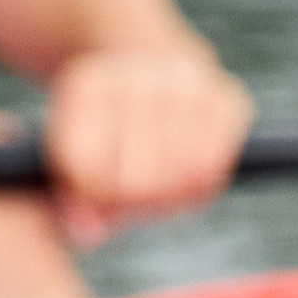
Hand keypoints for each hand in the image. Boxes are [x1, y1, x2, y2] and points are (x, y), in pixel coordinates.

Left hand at [40, 36, 249, 235]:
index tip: (100, 197)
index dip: (95, 199)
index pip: (88, 169)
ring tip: (160, 191)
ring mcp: (186, 83)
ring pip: (178, 177)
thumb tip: (90, 232)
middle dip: (137, 204)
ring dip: (169, 200)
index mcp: (88, 87)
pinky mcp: (227, 96)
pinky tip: (188, 181)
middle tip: (137, 199)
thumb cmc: (107, 128)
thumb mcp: (73, 156)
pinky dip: (201, 188)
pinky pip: (213, 167)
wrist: (151, 64)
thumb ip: (71, 200)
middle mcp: (138, 76)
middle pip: (137, 181)